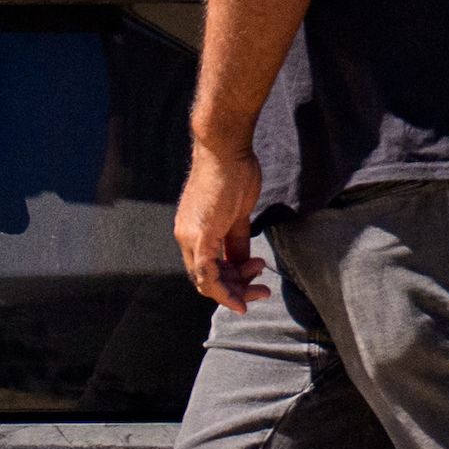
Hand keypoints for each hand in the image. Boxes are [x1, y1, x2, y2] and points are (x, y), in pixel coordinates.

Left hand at [177, 141, 269, 313]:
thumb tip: (244, 259)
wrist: (225, 149)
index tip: (254, 284)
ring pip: (207, 280)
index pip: (205, 269)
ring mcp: (190, 236)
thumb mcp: (238, 212)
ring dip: (235, 291)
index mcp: (193, 231)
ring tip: (261, 285)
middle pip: (206, 279)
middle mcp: (186, 236)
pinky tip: (241, 300)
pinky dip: (223, 290)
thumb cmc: (233, 172)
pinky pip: (206, 272)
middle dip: (236, 290)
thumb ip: (237, 239)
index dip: (229, 283)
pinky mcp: (200, 234)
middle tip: (262, 291)